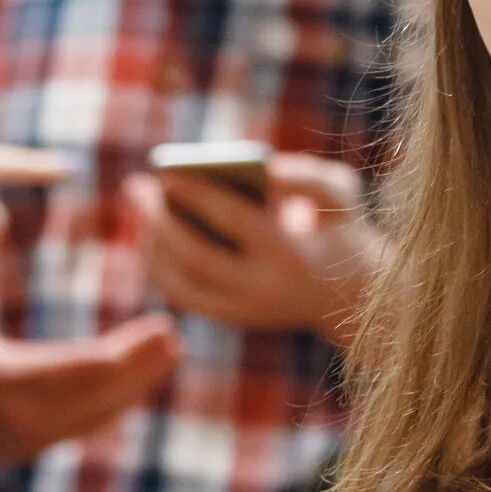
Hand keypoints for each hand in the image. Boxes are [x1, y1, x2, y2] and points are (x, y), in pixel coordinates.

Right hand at [0, 288, 177, 462]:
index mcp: (5, 387)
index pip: (75, 369)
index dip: (118, 353)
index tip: (150, 330)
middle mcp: (31, 416)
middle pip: (99, 390)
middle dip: (139, 366)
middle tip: (173, 338)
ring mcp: (49, 433)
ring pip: (106, 405)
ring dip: (142, 379)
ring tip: (172, 349)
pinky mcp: (60, 439)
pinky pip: (102, 415)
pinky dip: (128, 394)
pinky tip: (153, 371)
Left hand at [128, 152, 376, 342]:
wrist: (355, 296)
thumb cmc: (342, 230)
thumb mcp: (341, 194)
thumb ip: (304, 175)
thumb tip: (260, 171)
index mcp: (291, 256)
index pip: (233, 221)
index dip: (195, 194)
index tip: (165, 172)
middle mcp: (264, 291)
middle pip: (195, 257)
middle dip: (159, 220)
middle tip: (135, 186)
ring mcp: (245, 312)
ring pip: (181, 283)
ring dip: (153, 244)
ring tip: (141, 207)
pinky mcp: (233, 320)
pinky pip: (184, 296)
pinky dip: (161, 267)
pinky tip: (151, 236)